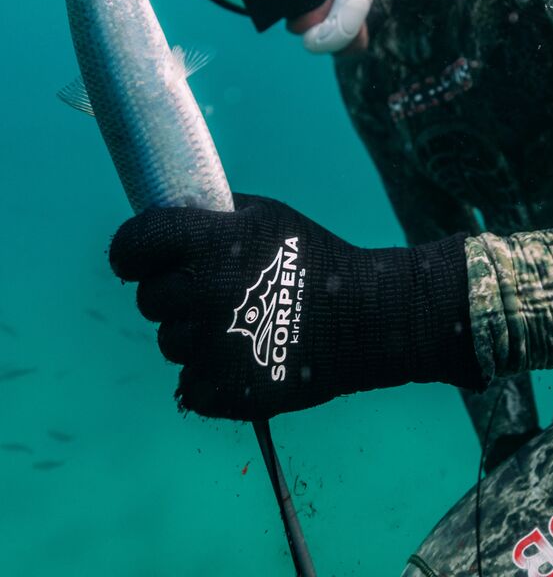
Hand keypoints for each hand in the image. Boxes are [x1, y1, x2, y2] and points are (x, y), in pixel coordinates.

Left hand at [109, 194, 482, 419]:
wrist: (367, 315)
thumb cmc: (313, 256)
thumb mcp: (266, 213)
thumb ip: (211, 214)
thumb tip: (165, 215)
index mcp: (209, 242)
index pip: (132, 245)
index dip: (132, 252)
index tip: (143, 258)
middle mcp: (204, 292)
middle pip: (148, 300)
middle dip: (173, 294)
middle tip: (211, 292)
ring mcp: (212, 346)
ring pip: (170, 343)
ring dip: (194, 335)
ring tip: (239, 325)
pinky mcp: (225, 390)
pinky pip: (189, 385)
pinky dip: (210, 376)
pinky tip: (243, 357)